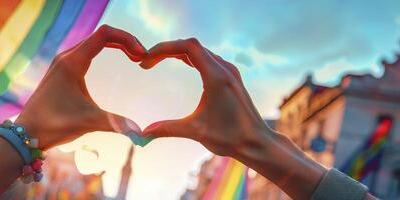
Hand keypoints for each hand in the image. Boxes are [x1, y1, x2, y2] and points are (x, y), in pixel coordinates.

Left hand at [16, 25, 146, 149]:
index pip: (105, 34)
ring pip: (94, 42)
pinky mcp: (62, 70)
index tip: (141, 56)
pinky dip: (105, 50)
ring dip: (116, 44)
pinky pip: (88, 50)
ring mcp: (63, 62)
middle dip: (125, 41)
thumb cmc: (53, 125)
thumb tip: (141, 133)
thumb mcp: (88, 122)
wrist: (26, 133)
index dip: (127, 39)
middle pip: (102, 35)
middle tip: (142, 57)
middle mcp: (67, 57)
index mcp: (72, 62)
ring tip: (134, 58)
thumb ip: (116, 123)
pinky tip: (115, 64)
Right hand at [140, 38, 326, 199]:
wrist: (257, 143)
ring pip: (199, 50)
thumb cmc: (230, 138)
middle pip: (191, 45)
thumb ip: (167, 129)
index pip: (187, 47)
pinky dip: (190, 57)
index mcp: (217, 77)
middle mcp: (224, 69)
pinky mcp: (231, 77)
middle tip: (146, 63)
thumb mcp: (195, 132)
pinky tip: (180, 63)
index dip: (164, 48)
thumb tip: (141, 135)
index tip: (146, 60)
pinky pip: (207, 58)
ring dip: (177, 52)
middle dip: (166, 50)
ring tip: (157, 61)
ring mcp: (229, 71)